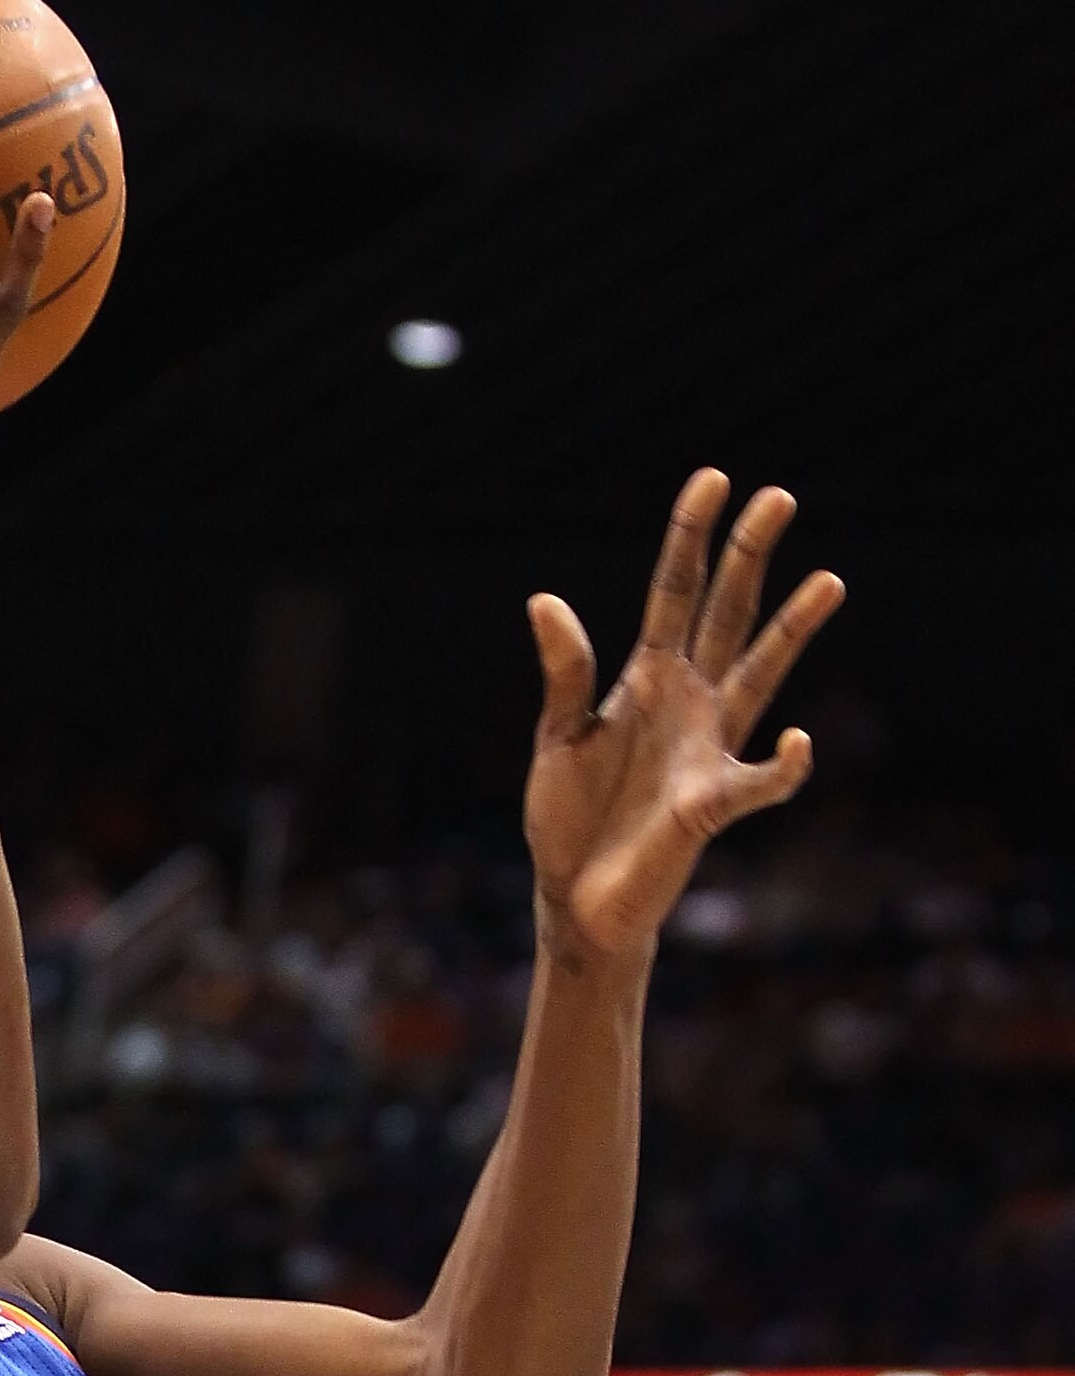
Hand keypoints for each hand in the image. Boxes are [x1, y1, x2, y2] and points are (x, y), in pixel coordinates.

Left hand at [523, 469, 843, 961]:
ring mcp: (707, 748)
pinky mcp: (710, 805)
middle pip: (726, 613)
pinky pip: (759, 782)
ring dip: (791, 630)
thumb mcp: (558, 736)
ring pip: (760, 675)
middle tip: (778, 496)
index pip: (674, 592)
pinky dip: (782, 766)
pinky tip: (799, 743)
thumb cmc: (569, 818)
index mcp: (648, 679)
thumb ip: (565, 673)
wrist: (576, 897)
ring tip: (829, 580)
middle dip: (749, 556)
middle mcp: (688, 703)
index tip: (714, 478)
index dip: (691, 537)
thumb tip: (546, 600)